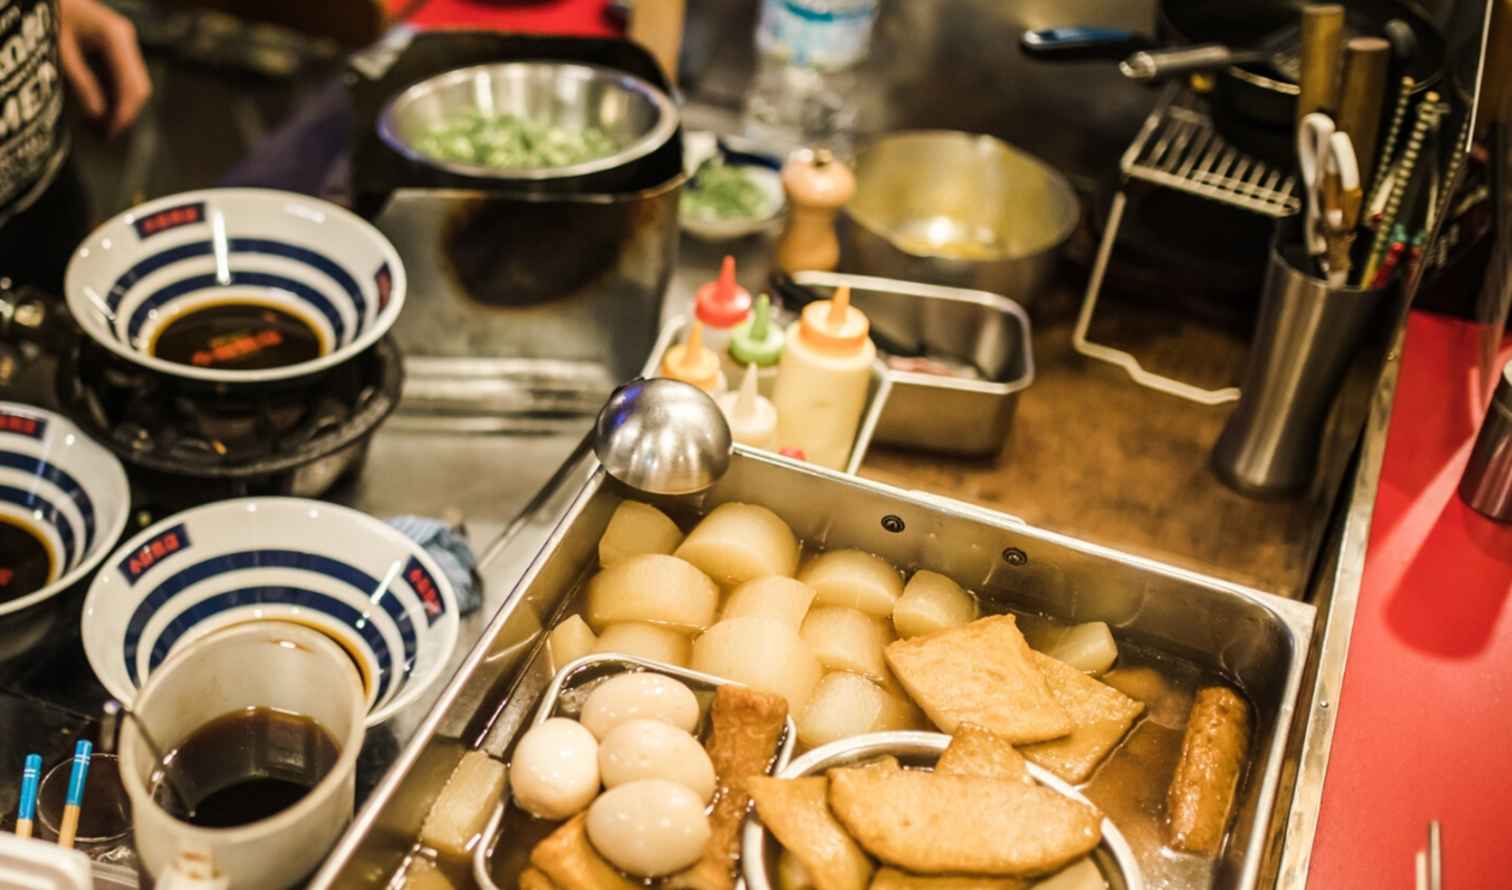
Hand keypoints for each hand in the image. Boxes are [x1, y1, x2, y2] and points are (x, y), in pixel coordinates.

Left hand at [58, 0, 150, 135]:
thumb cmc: (52, 16)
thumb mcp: (61, 50)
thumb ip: (81, 82)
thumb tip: (97, 116)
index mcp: (116, 38)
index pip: (131, 85)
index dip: (124, 113)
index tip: (111, 133)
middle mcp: (127, 40)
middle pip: (140, 88)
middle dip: (126, 113)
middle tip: (106, 135)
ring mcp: (126, 43)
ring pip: (136, 85)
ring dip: (122, 107)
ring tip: (101, 125)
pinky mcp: (120, 47)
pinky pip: (126, 77)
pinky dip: (117, 96)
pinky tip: (101, 108)